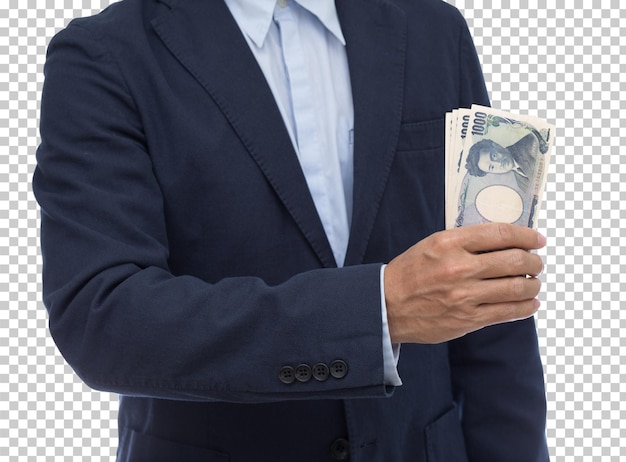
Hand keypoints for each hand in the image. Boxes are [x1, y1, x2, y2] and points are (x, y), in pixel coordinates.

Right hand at [384, 223, 545, 343]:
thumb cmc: (411, 272)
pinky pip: (508, 312)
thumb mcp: (433, 245)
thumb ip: (466, 241)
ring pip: (517, 288)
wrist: (388, 305)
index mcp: (450, 243)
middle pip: (515, 260)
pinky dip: (526, 307)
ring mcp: (465, 296)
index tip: (537, 239)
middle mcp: (460, 267)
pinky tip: (530, 303)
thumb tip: (505, 242)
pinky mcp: (468, 319)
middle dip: (534, 261)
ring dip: (533, 284)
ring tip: (534, 283)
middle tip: (537, 263)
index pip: (500, 234)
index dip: (526, 235)